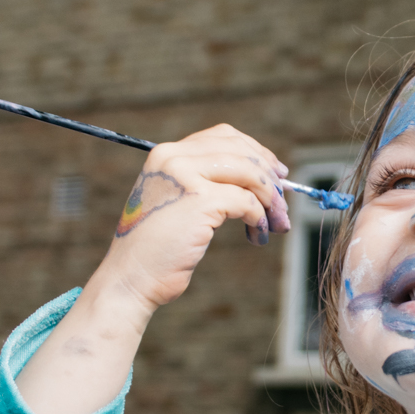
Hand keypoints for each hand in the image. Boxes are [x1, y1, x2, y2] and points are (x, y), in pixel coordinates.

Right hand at [92, 125, 290, 315]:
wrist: (131, 277)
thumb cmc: (156, 248)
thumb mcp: (174, 201)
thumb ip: (203, 182)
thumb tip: (258, 178)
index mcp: (166, 154)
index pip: (223, 136)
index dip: (256, 152)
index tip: (275, 173)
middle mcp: (174, 157)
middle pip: (241, 151)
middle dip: (269, 176)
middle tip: (282, 201)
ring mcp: (186, 176)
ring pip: (249, 173)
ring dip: (270, 199)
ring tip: (276, 222)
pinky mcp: (200, 200)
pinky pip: (247, 202)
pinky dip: (259, 218)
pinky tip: (258, 234)